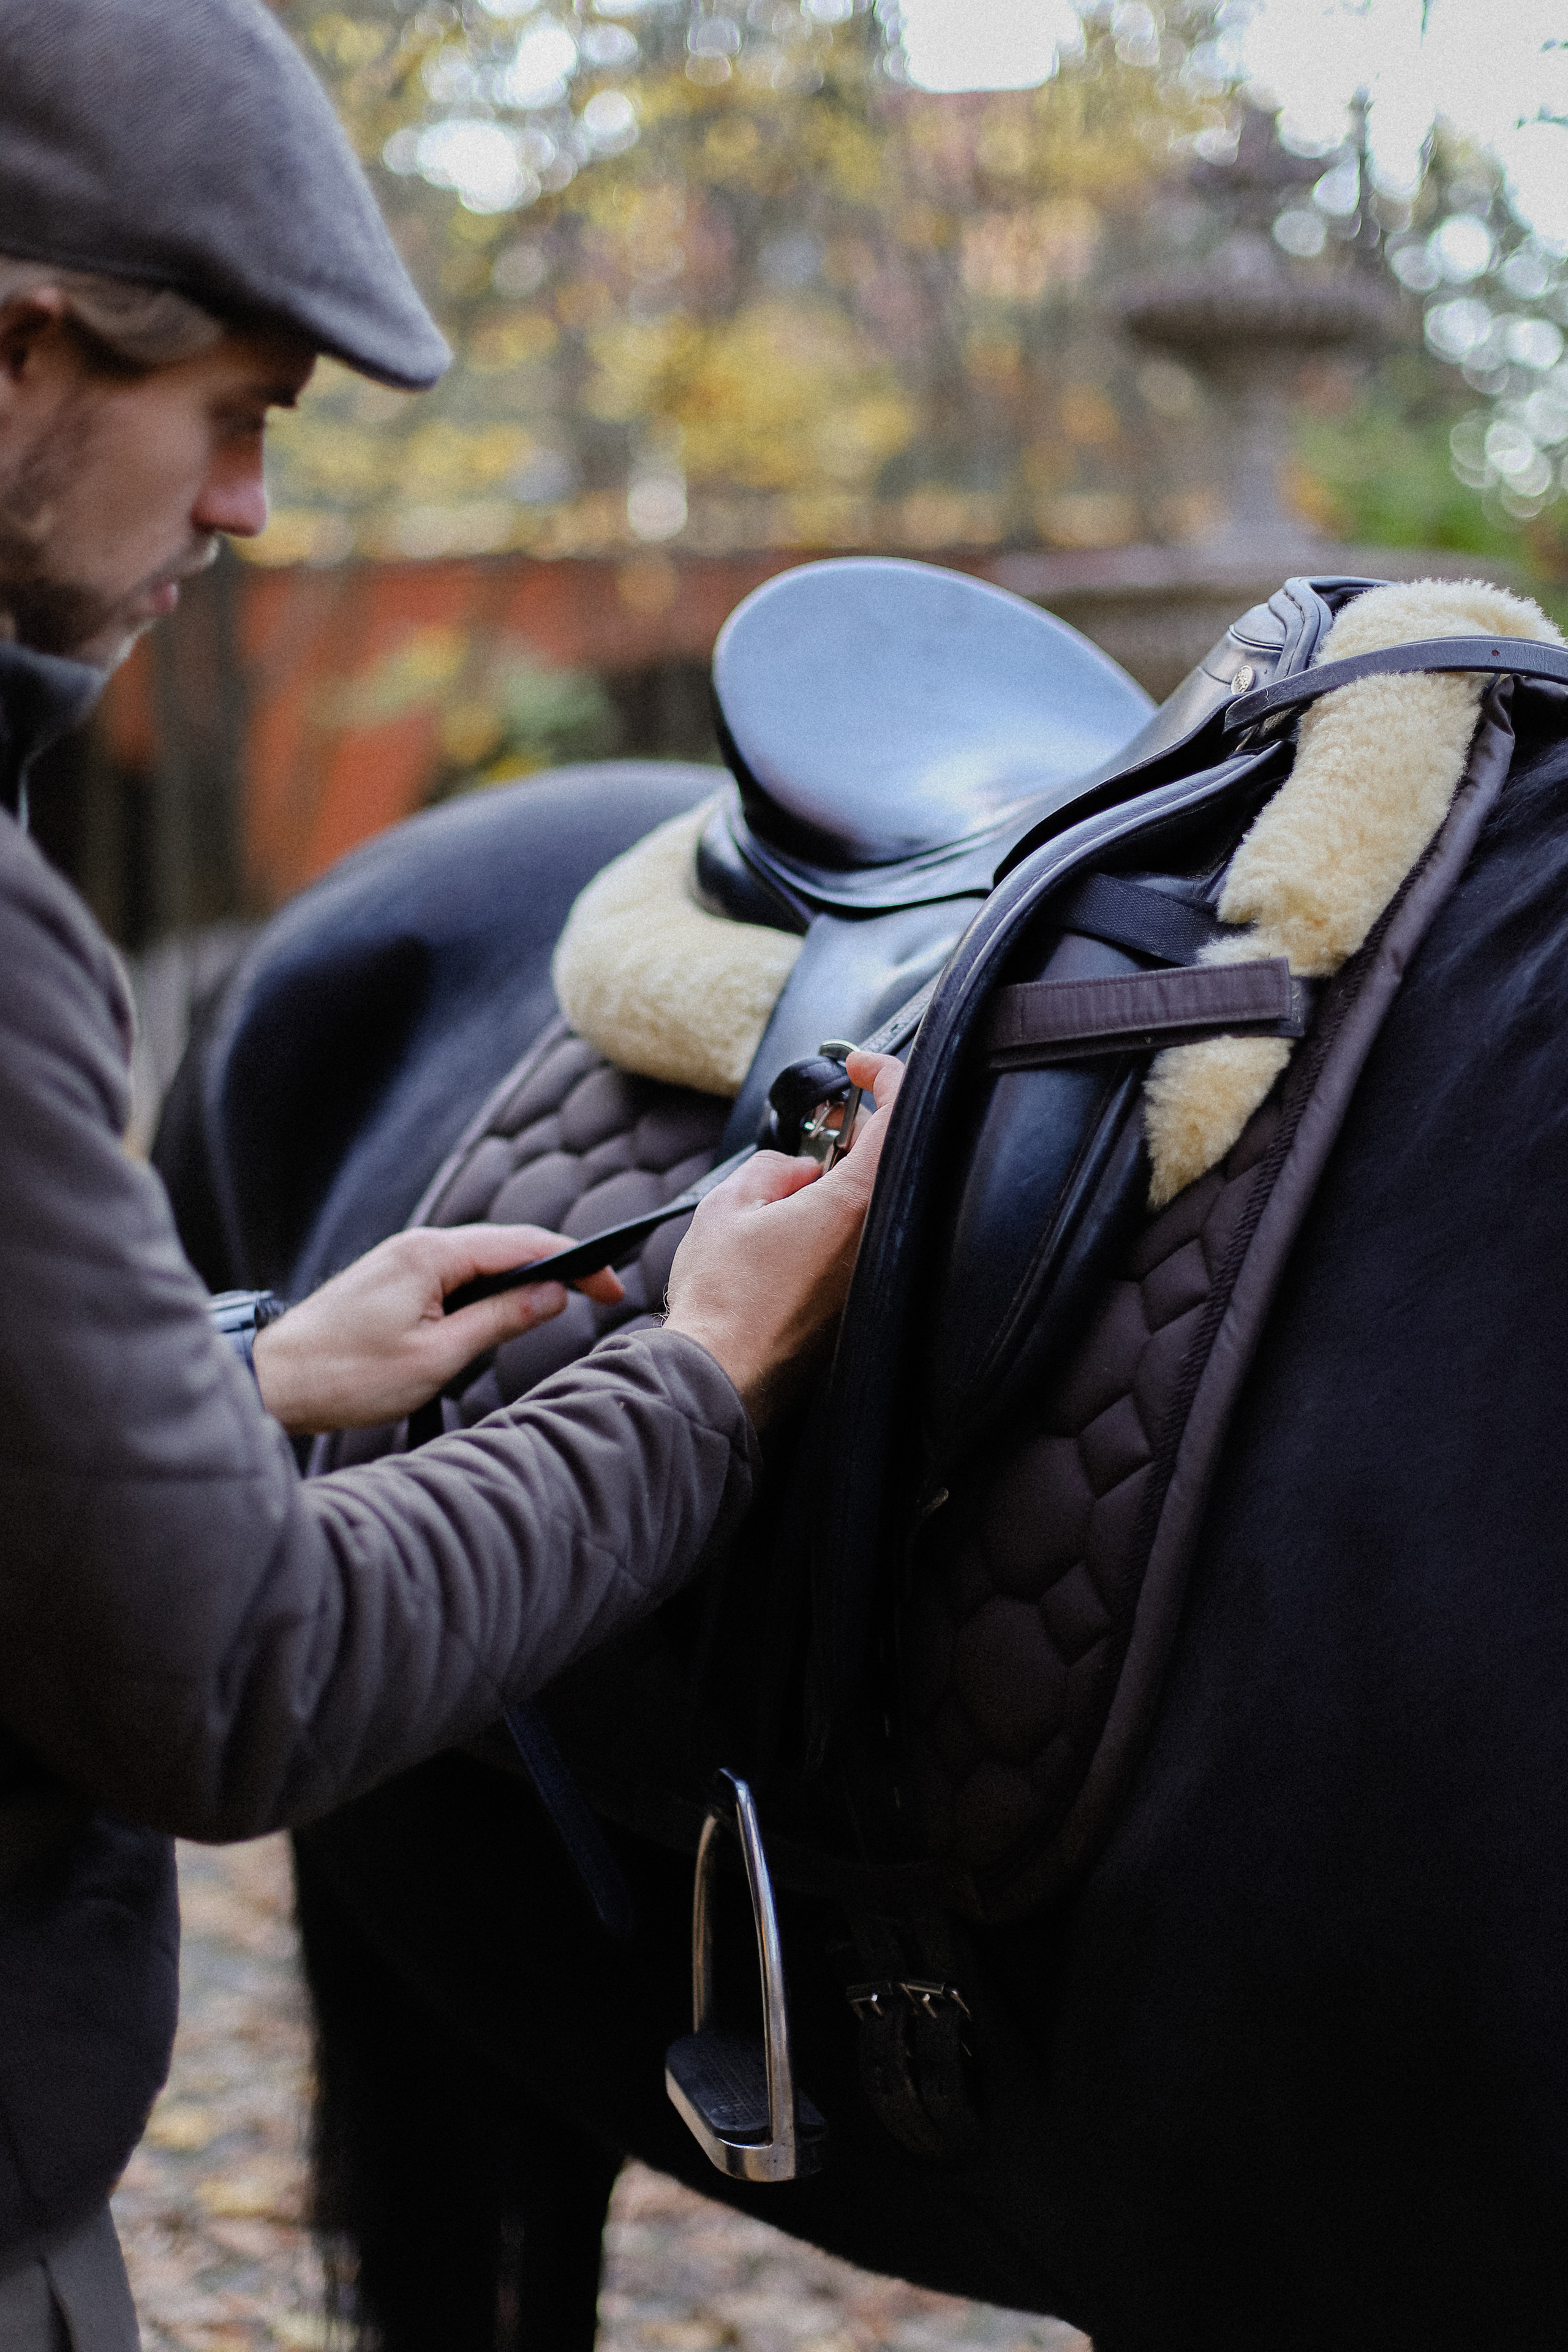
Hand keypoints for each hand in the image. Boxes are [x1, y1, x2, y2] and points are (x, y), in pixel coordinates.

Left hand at [251, 1226, 623, 1435]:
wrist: (272, 1381)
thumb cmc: (348, 1376)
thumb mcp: (438, 1356)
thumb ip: (501, 1319)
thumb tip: (554, 1294)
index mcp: (432, 1254)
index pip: (523, 1243)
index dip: (576, 1261)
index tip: (612, 1287)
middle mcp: (417, 1245)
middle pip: (505, 1245)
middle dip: (556, 1266)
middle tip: (600, 1296)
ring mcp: (401, 1260)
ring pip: (479, 1261)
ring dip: (521, 1279)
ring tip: (558, 1307)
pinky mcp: (390, 1280)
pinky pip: (453, 1274)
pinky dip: (488, 1289)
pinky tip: (501, 1314)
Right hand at [663, 1050, 902, 1425]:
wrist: (718, 1380)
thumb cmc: (720, 1301)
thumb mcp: (728, 1206)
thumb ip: (771, 1169)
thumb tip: (793, 1170)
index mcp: (851, 1206)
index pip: (898, 1117)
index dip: (885, 1074)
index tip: (857, 1064)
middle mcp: (875, 1242)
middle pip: (890, 1161)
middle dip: (858, 1133)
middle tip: (823, 1125)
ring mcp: (870, 1278)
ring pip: (874, 1205)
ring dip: (843, 1182)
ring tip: (796, 1184)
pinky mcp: (857, 1307)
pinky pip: (861, 1244)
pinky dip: (838, 1223)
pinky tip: (797, 1231)